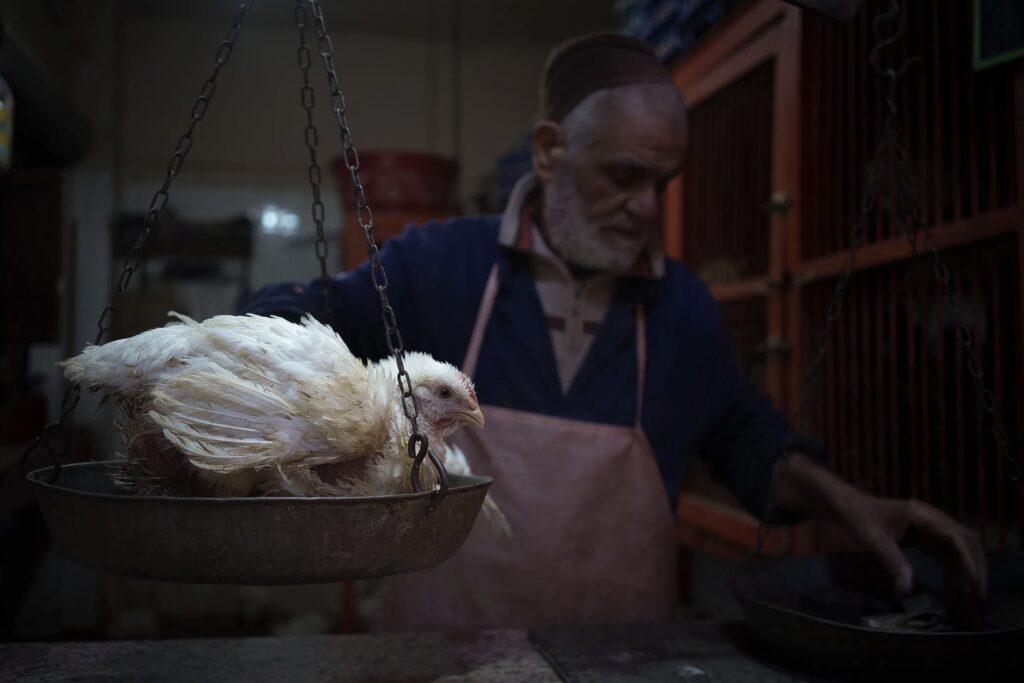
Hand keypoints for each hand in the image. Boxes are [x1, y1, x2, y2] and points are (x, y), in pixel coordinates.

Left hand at [839, 494, 986, 603]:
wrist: (850, 507)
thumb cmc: (860, 518)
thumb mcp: (874, 540)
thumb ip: (892, 562)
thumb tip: (907, 589)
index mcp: (923, 515)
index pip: (956, 537)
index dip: (969, 560)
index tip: (975, 583)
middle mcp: (933, 519)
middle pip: (966, 542)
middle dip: (976, 569)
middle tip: (978, 598)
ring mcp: (932, 528)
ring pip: (960, 550)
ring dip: (967, 572)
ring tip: (970, 599)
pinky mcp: (927, 536)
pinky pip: (948, 554)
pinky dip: (954, 572)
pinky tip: (952, 590)